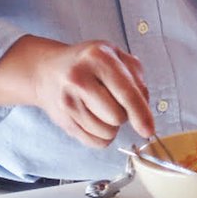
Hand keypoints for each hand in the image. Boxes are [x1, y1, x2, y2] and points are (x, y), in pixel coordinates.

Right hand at [19, 38, 155, 147]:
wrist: (47, 71)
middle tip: (115, 100)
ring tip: (103, 107)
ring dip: (113, 126)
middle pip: (117, 116)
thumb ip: (136, 77)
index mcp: (98, 58)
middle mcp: (79, 79)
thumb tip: (144, 109)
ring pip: (106, 132)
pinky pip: (93, 141)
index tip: (148, 129)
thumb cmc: (88, 63)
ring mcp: (67, 101)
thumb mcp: (116, 56)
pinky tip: (96, 119)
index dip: (141, 114)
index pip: (126, 93)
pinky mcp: (62, 120)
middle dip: (124, 114)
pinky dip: (102, 135)